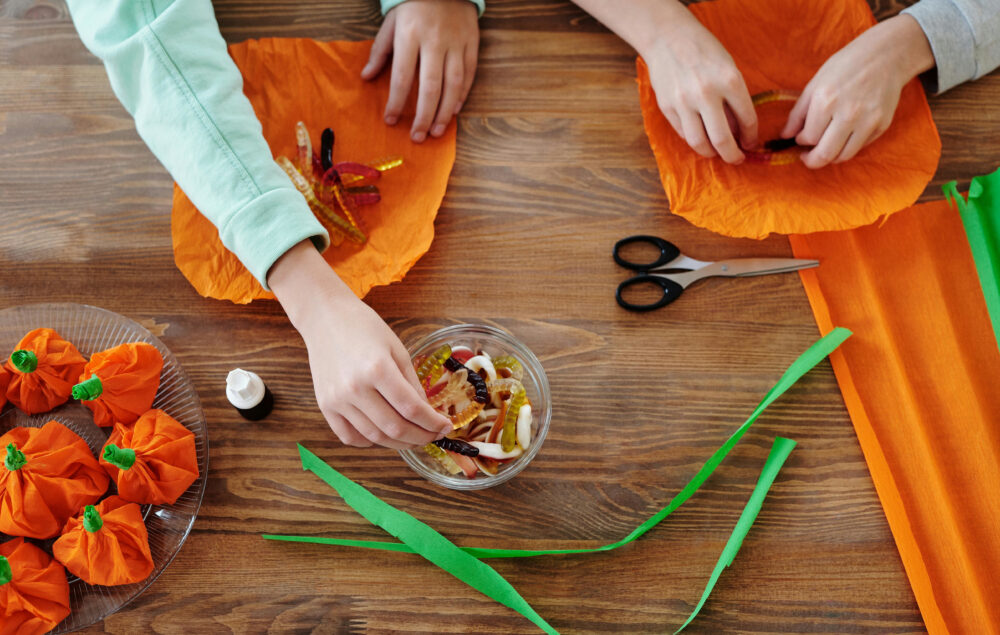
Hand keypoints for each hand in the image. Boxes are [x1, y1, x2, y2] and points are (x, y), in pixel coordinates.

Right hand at [269, 241, 451, 447]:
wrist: (325, 318)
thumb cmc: (363, 327)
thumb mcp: (397, 349)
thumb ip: (412, 383)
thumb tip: (426, 412)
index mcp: (377, 369)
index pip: (412, 408)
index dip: (433, 422)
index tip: (445, 427)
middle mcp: (355, 388)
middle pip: (394, 427)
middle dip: (420, 437)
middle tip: (433, 436)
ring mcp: (337, 400)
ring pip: (374, 436)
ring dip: (398, 443)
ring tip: (413, 438)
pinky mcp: (325, 406)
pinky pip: (349, 436)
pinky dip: (370, 442)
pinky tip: (384, 435)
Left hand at [362, 0, 478, 142]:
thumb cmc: (414, 5)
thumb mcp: (392, 23)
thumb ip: (380, 51)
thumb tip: (366, 77)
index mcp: (410, 35)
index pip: (402, 77)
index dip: (396, 102)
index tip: (391, 120)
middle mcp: (434, 41)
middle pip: (430, 87)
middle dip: (423, 116)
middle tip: (417, 137)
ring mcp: (456, 43)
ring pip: (453, 84)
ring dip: (444, 112)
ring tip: (436, 131)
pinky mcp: (471, 43)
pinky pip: (469, 74)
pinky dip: (462, 95)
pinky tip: (453, 111)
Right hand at [641, 21, 757, 163]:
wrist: (668, 37)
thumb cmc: (704, 50)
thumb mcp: (728, 68)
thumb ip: (734, 98)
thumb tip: (740, 131)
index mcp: (729, 80)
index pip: (747, 119)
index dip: (752, 137)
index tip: (751, 143)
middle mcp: (706, 93)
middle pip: (722, 139)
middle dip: (733, 155)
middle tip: (737, 159)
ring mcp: (684, 102)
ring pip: (699, 142)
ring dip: (711, 153)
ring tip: (716, 152)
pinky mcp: (667, 107)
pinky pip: (683, 133)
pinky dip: (694, 139)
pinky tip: (700, 136)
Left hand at [781, 15, 933, 168]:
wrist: (886, 55)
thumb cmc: (846, 66)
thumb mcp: (815, 83)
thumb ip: (798, 112)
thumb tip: (785, 136)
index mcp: (826, 100)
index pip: (808, 138)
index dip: (801, 141)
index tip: (800, 138)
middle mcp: (848, 113)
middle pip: (825, 154)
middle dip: (811, 160)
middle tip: (807, 157)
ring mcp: (868, 121)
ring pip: (843, 156)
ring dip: (830, 157)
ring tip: (824, 148)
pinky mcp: (882, 124)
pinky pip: (860, 147)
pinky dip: (848, 147)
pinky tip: (843, 136)